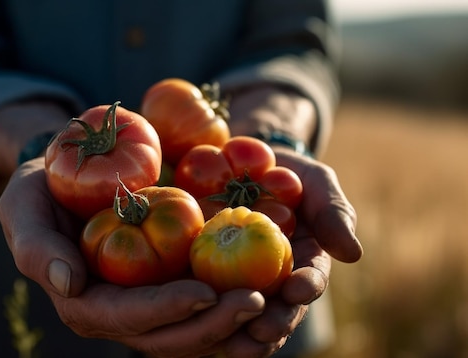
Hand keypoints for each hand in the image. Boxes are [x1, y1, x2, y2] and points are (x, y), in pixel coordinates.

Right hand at [0, 158, 269, 356]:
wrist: (67, 173)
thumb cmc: (39, 189)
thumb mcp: (23, 207)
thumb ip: (36, 248)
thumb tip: (69, 285)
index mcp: (86, 303)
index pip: (128, 318)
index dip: (167, 311)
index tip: (206, 292)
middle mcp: (120, 312)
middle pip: (170, 336)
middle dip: (213, 325)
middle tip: (256, 300)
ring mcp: (150, 301)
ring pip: (195, 329)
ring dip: (234, 321)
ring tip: (273, 297)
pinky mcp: (171, 282)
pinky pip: (208, 304)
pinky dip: (236, 302)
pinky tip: (270, 285)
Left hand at [216, 86, 361, 355]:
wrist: (242, 164)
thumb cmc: (287, 174)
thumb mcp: (315, 182)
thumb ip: (333, 212)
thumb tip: (352, 254)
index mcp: (303, 263)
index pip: (309, 281)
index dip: (306, 287)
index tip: (298, 289)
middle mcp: (274, 280)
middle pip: (277, 309)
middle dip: (273, 323)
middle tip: (261, 330)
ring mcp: (240, 280)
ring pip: (243, 315)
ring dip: (240, 331)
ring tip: (233, 343)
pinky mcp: (206, 275)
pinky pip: (206, 298)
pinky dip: (203, 313)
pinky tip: (194, 321)